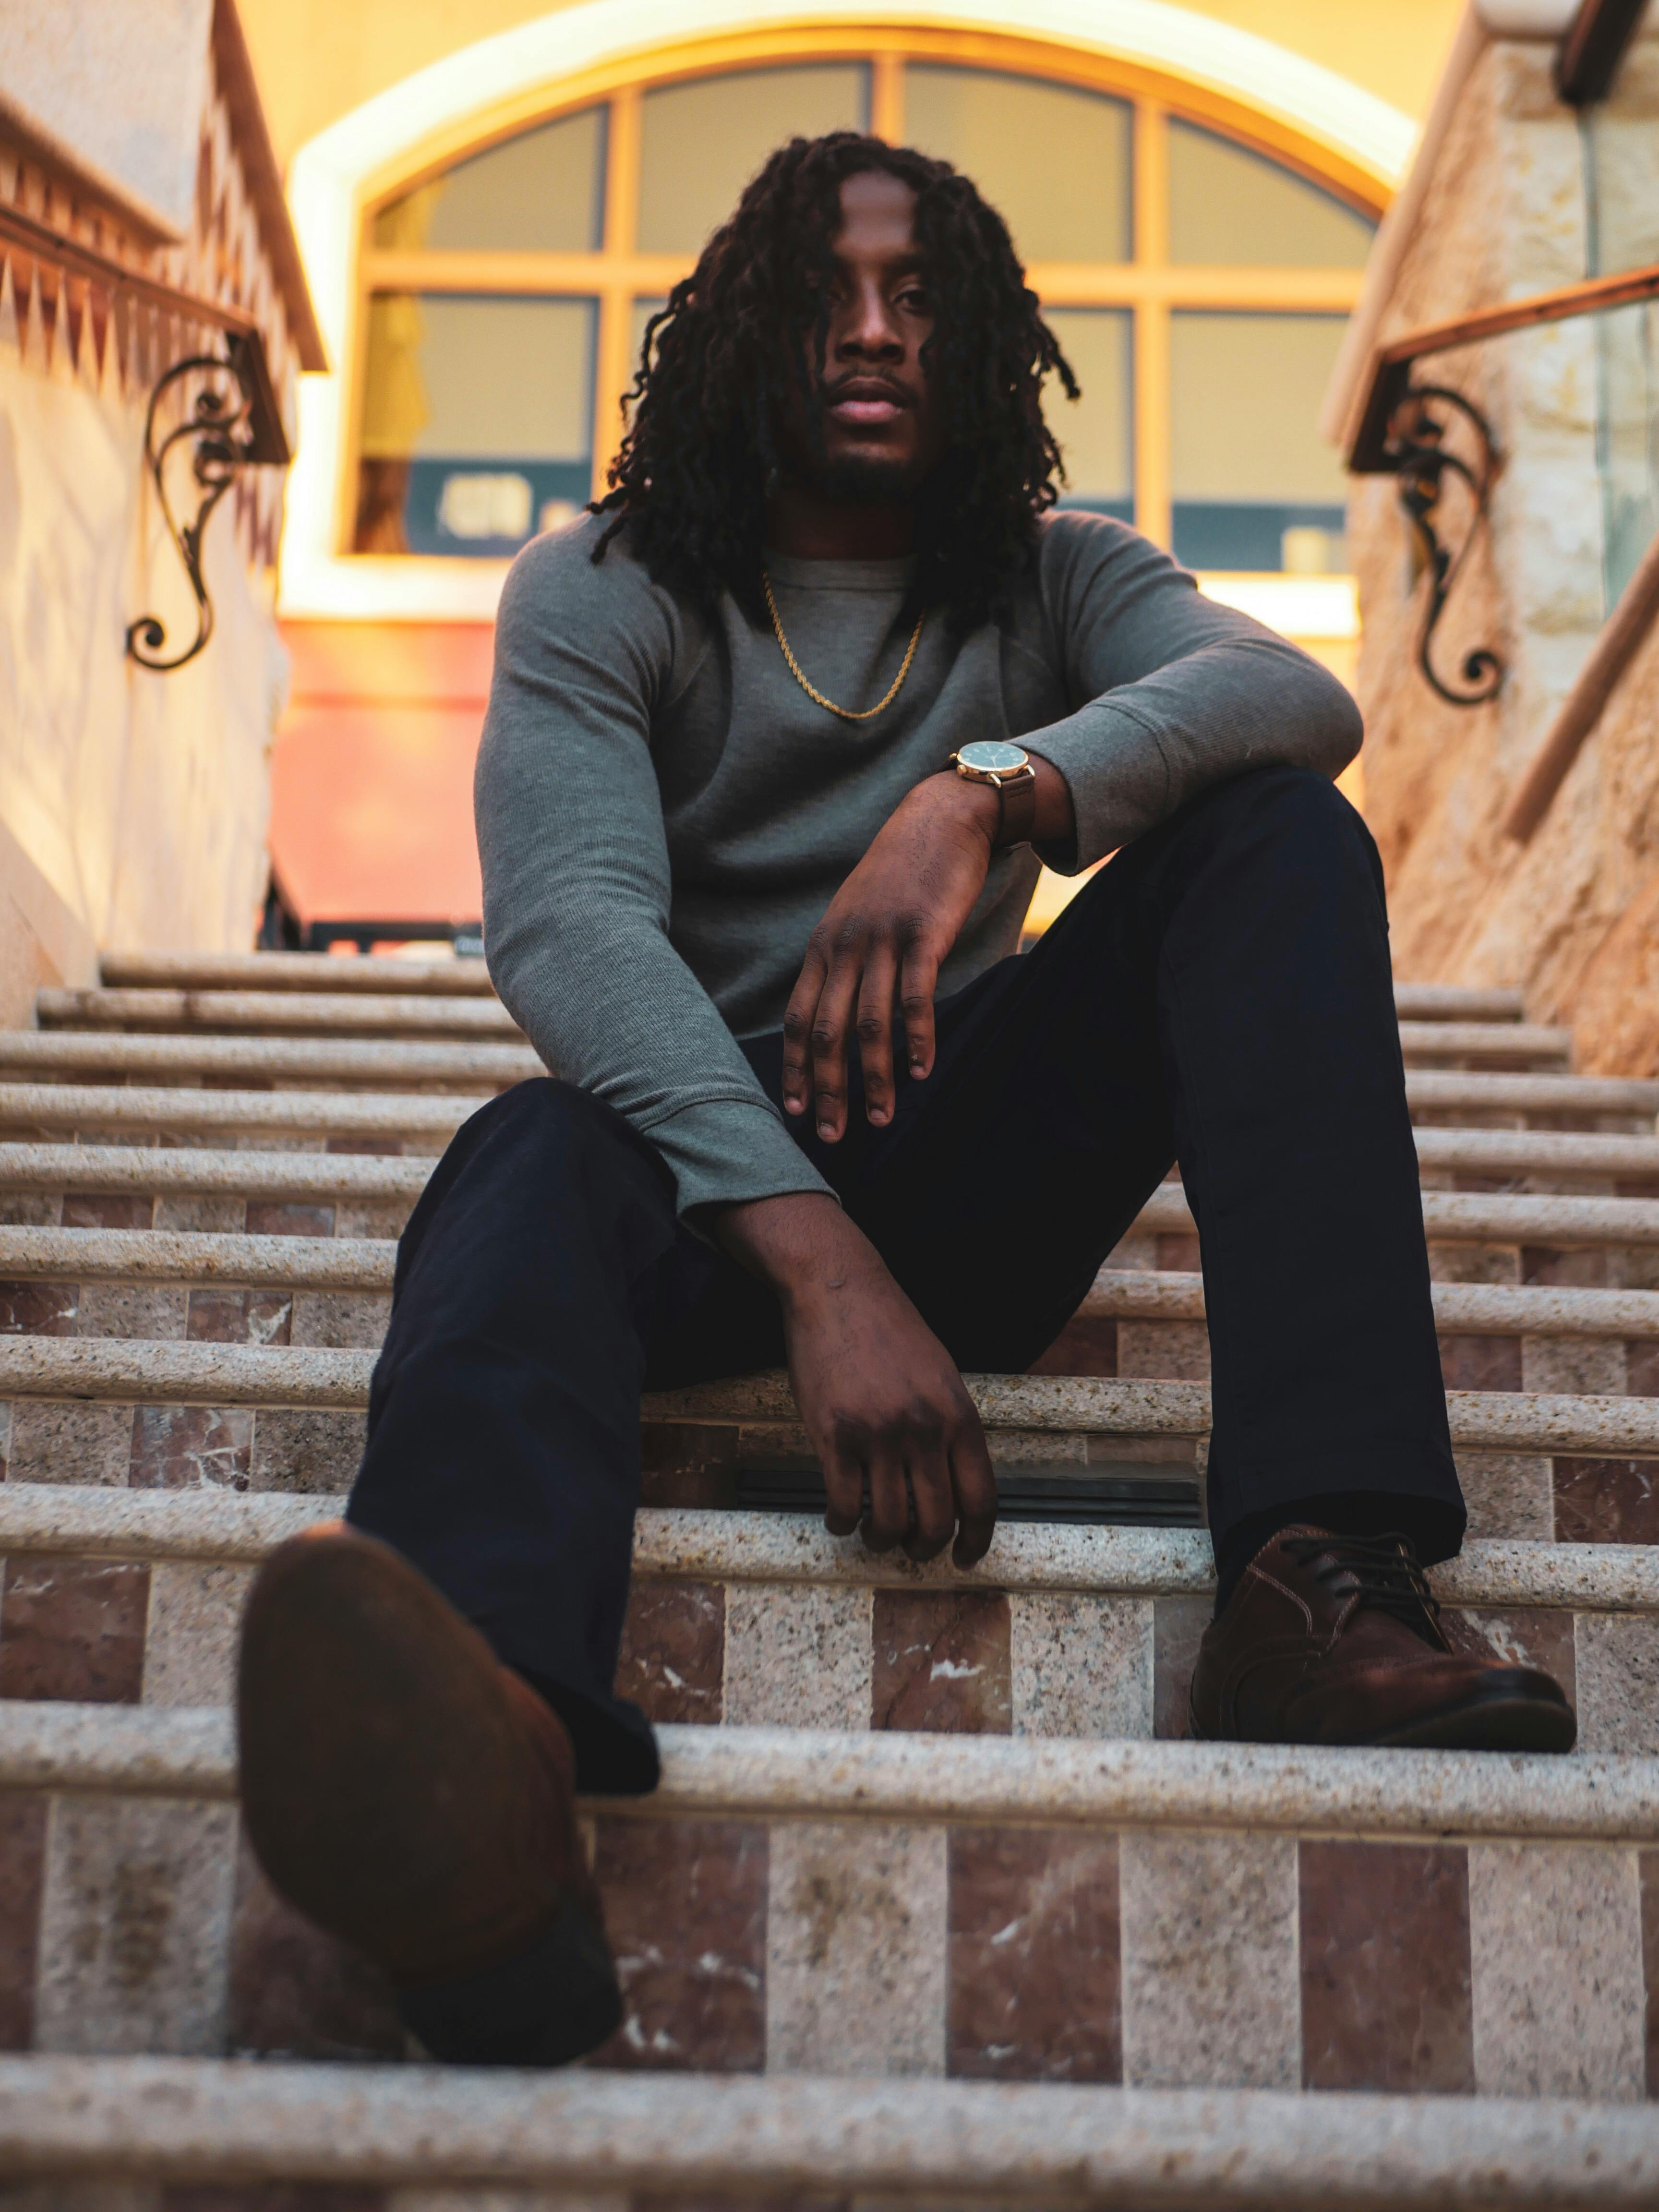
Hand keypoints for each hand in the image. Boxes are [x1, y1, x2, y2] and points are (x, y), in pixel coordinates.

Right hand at [714, 1193, 996, 1565]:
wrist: (837, 1289)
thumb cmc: (889, 1330)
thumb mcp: (940, 1375)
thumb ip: (950, 1427)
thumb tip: (953, 1483)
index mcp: (959, 1415)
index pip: (981, 1499)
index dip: (976, 1540)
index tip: (965, 1557)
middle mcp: (924, 1430)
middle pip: (936, 1521)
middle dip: (924, 1549)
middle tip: (912, 1550)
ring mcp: (878, 1434)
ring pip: (887, 1521)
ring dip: (881, 1540)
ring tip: (873, 1534)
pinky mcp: (834, 1435)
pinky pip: (842, 1503)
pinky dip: (841, 1522)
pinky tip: (840, 1517)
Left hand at [782, 772, 997, 1140]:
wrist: (939, 819)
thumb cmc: (900, 875)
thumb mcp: (856, 916)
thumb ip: (845, 962)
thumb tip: (838, 1014)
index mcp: (824, 947)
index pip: (798, 1019)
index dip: (794, 1069)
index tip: (793, 1112)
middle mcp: (844, 946)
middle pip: (826, 1031)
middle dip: (826, 1089)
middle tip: (831, 1136)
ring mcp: (882, 940)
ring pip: (869, 1023)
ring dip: (874, 1078)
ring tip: (879, 1119)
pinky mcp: (922, 934)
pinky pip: (914, 996)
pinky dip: (916, 1039)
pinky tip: (921, 1072)